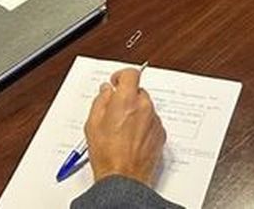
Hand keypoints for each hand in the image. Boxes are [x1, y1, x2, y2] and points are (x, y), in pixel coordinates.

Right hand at [84, 66, 165, 185]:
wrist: (123, 179)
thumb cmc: (108, 155)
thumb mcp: (92, 124)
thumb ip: (100, 101)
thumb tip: (106, 92)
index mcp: (126, 101)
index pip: (131, 74)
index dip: (122, 76)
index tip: (116, 82)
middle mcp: (144, 107)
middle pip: (138, 91)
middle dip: (127, 98)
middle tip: (114, 111)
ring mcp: (154, 121)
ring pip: (145, 108)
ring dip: (136, 113)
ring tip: (122, 131)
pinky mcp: (160, 134)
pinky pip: (152, 122)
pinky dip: (143, 126)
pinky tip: (131, 139)